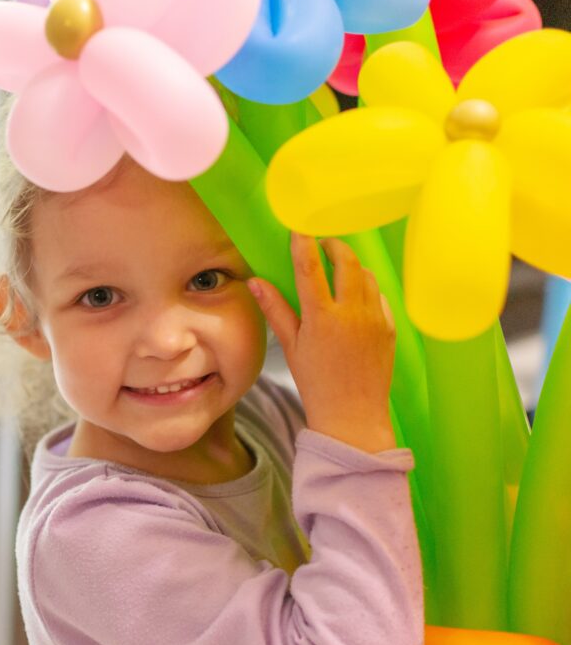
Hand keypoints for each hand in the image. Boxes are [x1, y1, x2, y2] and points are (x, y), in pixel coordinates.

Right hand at [247, 233, 396, 453]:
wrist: (353, 415)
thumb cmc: (316, 383)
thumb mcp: (291, 346)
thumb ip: (275, 310)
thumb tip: (255, 283)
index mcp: (322, 317)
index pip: (310, 268)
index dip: (303, 244)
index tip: (299, 229)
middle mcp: (352, 313)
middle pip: (347, 262)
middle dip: (335, 246)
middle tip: (323, 244)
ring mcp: (374, 319)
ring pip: (367, 276)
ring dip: (352, 266)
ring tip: (338, 269)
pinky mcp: (389, 328)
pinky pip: (380, 296)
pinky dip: (367, 288)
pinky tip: (355, 297)